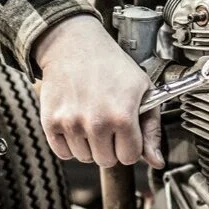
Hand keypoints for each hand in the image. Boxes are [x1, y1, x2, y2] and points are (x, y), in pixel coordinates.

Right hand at [34, 15, 163, 169]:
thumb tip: (157, 162)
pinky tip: (78, 123)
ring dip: (90, 145)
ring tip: (93, 119)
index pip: (129, 157)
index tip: (127, 132)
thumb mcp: (144, 91)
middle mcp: (96, 123)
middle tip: (110, 124)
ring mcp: (71, 124)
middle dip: (111, 147)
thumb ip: (152, 130)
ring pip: (85, 158)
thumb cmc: (113, 66)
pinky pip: (63, 154)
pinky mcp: (50, 123)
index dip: (131, 146)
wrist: (75, 47)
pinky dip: (70, 144)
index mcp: (123, 116)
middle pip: (107, 161)